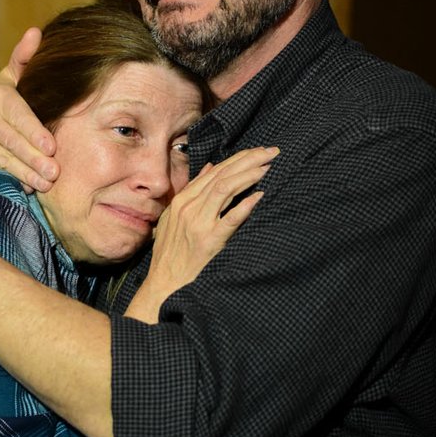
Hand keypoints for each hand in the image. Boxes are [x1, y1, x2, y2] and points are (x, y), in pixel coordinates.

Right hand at [0, 27, 58, 192]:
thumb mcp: (9, 82)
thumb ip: (24, 60)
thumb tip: (37, 32)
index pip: (19, 116)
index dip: (35, 132)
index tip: (52, 147)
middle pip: (13, 142)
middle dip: (35, 159)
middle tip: (55, 173)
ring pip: (3, 159)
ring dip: (26, 174)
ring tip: (46, 184)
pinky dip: (9, 182)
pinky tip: (25, 188)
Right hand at [126, 146, 278, 322]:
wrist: (164, 284)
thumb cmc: (171, 254)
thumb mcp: (174, 219)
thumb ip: (192, 193)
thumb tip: (209, 167)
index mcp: (182, 201)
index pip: (214, 172)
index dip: (238, 159)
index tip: (258, 151)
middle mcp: (189, 208)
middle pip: (222, 175)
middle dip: (248, 160)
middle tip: (271, 152)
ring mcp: (198, 224)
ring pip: (225, 189)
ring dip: (249, 175)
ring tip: (268, 166)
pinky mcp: (209, 241)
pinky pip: (230, 219)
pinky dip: (245, 205)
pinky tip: (259, 196)